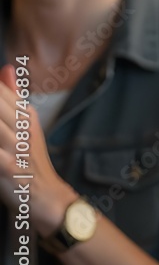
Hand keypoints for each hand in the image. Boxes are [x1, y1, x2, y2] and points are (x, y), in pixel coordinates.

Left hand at [0, 65, 77, 235]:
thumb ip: (12, 96)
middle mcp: (23, 128)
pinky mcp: (10, 168)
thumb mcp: (26, 125)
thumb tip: (6, 68)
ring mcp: (17, 148)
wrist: (48, 197)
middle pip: (0, 104)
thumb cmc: (30, 161)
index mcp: (25, 115)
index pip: (2, 92)